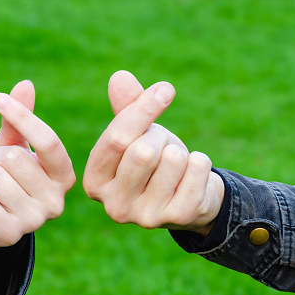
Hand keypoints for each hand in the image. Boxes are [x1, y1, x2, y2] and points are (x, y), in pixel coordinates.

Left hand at [0, 80, 75, 246]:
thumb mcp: (11, 146)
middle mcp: (56, 199)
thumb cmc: (5, 177)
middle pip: (13, 158)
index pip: (48, 141)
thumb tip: (25, 84)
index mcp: (63, 174)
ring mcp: (35, 219)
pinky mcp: (11, 234)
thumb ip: (18, 121)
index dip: (20, 115)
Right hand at [83, 71, 223, 235]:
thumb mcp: (137, 134)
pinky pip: (197, 168)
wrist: (187, 198)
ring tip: (173, 166)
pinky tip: (191, 178)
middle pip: (144, 151)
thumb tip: (120, 77)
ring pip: (173, 159)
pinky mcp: (177, 218)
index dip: (143, 109)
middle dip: (160, 138)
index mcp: (94, 181)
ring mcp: (145, 217)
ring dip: (180, 152)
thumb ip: (127, 107)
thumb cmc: (154, 161)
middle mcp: (114, 205)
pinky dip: (199, 162)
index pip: (116, 139)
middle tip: (161, 147)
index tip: (165, 89)